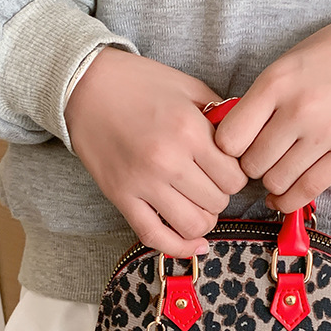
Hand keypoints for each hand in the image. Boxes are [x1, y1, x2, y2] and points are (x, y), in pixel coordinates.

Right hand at [65, 48, 247, 256]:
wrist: (84, 85)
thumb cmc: (139, 83)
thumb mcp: (189, 87)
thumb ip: (222, 115)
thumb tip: (246, 142)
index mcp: (188, 130)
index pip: (235, 176)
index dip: (237, 175)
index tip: (227, 168)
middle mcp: (168, 160)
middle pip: (218, 201)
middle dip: (221, 194)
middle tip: (211, 182)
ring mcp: (142, 182)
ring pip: (194, 224)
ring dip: (204, 219)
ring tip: (199, 204)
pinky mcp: (120, 197)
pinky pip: (154, 236)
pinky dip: (179, 247)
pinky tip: (196, 245)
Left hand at [214, 0, 330, 212]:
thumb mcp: (289, 61)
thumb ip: (262, 97)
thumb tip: (232, 136)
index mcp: (275, 82)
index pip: (228, 139)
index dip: (225, 148)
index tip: (234, 146)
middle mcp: (298, 110)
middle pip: (251, 164)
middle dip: (248, 167)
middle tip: (256, 160)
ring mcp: (326, 133)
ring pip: (276, 181)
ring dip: (270, 182)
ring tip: (274, 172)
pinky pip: (308, 190)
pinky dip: (289, 198)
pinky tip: (284, 194)